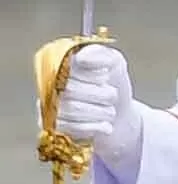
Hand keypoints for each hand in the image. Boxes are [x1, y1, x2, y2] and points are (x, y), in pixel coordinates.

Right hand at [47, 42, 138, 174]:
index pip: (67, 67)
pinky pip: (69, 127)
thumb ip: (99, 54)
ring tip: (111, 110)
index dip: (90, 74)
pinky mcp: (55, 128)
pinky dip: (93, 126)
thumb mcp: (113, 63)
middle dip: (98, 94)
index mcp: (61, 65)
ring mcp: (50, 107)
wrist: (121, 117)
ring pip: (70, 109)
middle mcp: (51, 86)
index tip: (107, 76)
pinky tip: (106, 126)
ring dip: (98, 111)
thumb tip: (80, 57)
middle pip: (69, 89)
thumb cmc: (114, 85)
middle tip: (113, 95)